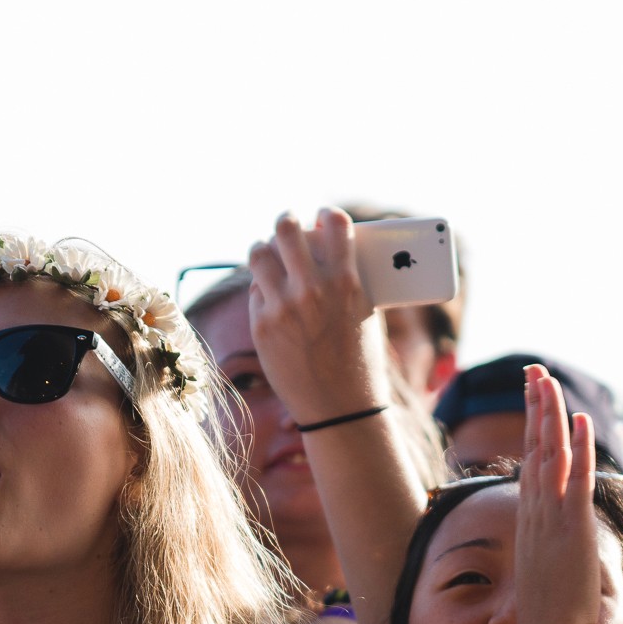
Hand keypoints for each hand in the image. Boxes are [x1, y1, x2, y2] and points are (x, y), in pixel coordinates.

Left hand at [247, 208, 389, 423]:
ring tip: (269, 252)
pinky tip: (272, 293)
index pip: (333, 221)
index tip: (322, 217)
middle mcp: (311, 288)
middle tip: (288, 225)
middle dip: (287, 222)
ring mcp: (282, 306)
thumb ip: (348, 279)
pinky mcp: (261, 325)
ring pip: (259, 252)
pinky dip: (264, 287)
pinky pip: (256, 289)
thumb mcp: (366, 313)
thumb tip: (329, 249)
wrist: (340, 408)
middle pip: (286, 228)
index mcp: (346, 280)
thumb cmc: (360, 361)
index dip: (326, 215)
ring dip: (266, 248)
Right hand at [517, 366, 599, 623]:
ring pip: (550, 454)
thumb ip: (553, 539)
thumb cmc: (551, 609)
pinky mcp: (573, 527)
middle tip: (534, 371)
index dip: (533, 425)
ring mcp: (552, 516)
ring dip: (550, 415)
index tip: (534, 396)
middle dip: (535, 406)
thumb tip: (558, 529)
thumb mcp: (547, 564)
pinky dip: (578, 447)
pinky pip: (577, 478)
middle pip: (535, 447)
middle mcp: (536, 510)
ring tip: (548, 379)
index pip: (532, 460)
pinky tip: (579, 420)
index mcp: (532, 517)